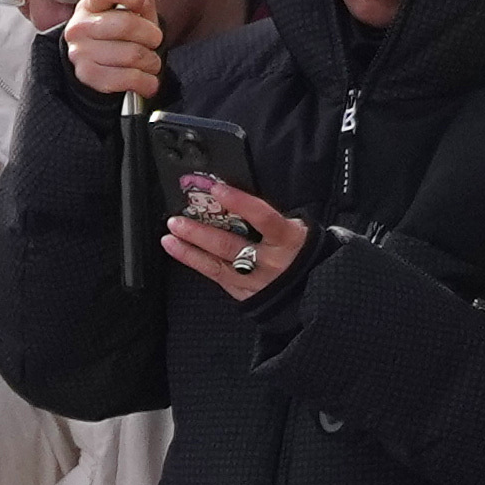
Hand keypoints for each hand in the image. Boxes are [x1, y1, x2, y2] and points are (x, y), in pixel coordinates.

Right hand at [58, 0, 166, 105]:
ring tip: (149, 60)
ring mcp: (80, 51)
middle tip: (154, 39)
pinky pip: (125, 78)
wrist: (102, 65)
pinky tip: (145, 79)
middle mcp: (80, 25)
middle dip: (151, 35)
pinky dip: (144, 81)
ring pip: (131, 54)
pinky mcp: (86, 75)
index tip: (143, 2)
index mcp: (91, 1)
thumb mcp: (134, 7)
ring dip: (151, 61)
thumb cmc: (121, 31)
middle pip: (126, 24)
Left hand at [168, 176, 307, 305]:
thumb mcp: (299, 230)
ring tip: (170, 236)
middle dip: (200, 232)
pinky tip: (181, 253)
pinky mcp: (245, 294)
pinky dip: (198, 264)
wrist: (314, 290)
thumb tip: (238, 200)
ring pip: (218, 265)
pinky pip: (218, 278)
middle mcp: (270, 262)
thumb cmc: (304, 252)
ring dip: (190, 250)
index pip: (262, 217)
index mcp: (288, 239)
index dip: (239, 202)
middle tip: (177, 220)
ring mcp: (255, 281)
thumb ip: (273, 219)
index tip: (217, 189)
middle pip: (230, 245)